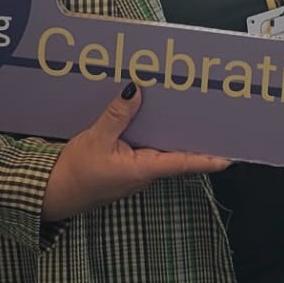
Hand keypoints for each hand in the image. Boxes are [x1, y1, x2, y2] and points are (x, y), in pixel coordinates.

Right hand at [41, 83, 230, 222]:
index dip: (207, 158)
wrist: (53, 192)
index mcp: (143, 169)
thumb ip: (116, 117)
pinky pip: (146, 144)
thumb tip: (135, 90)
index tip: (230, 155)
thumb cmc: (75, 174)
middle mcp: (145, 170)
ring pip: (162, 145)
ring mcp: (136, 167)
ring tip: (191, 106)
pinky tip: (155, 110)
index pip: (182, 162)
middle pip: (177, 150)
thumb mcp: (96, 141)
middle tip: (215, 116)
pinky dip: (154, 128)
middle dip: (195, 135)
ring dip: (174, 128)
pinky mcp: (126, 161)